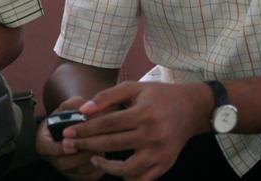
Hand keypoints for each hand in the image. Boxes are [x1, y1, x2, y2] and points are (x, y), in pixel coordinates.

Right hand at [35, 97, 104, 180]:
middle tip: (94, 144)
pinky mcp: (75, 175)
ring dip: (90, 160)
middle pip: (64, 163)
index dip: (59, 148)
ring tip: (100, 147)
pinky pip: (87, 177)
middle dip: (81, 154)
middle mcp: (51, 158)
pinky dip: (96, 168)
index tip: (72, 144)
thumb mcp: (67, 107)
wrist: (69, 129)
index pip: (47, 148)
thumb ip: (74, 104)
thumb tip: (85, 108)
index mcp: (43, 140)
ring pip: (77, 171)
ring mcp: (63, 168)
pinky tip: (101, 156)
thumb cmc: (68, 118)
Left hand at [64, 81, 210, 180]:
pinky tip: (115, 170)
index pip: (106, 124)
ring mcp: (160, 153)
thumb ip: (107, 96)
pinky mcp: (166, 164)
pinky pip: (143, 179)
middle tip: (70, 145)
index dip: (84, 129)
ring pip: (127, 169)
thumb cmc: (158, 96)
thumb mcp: (134, 88)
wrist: (192, 108)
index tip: (68, 132)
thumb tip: (84, 110)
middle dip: (87, 145)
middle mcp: (152, 135)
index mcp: (143, 113)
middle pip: (112, 144)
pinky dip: (127, 177)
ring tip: (93, 158)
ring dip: (106, 167)